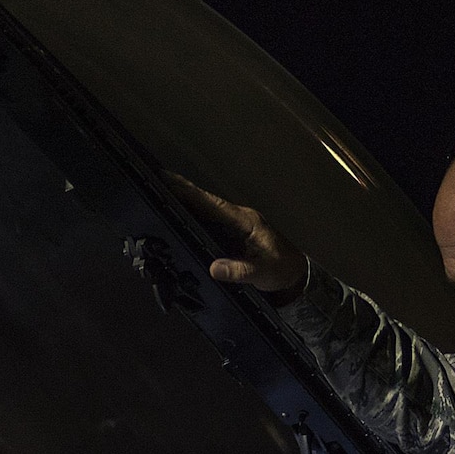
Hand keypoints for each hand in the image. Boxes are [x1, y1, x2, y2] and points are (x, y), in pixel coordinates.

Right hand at [165, 174, 308, 297]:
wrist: (295, 274)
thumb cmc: (282, 270)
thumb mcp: (262, 273)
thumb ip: (239, 271)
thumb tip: (213, 267)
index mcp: (246, 221)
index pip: (214, 204)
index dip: (192, 194)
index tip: (172, 183)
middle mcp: (239, 218)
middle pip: (207, 201)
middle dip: (184, 190)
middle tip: (160, 179)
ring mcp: (236, 224)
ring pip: (208, 208)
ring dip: (188, 199)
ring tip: (164, 192)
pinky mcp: (234, 232)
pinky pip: (211, 219)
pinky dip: (195, 213)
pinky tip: (182, 214)